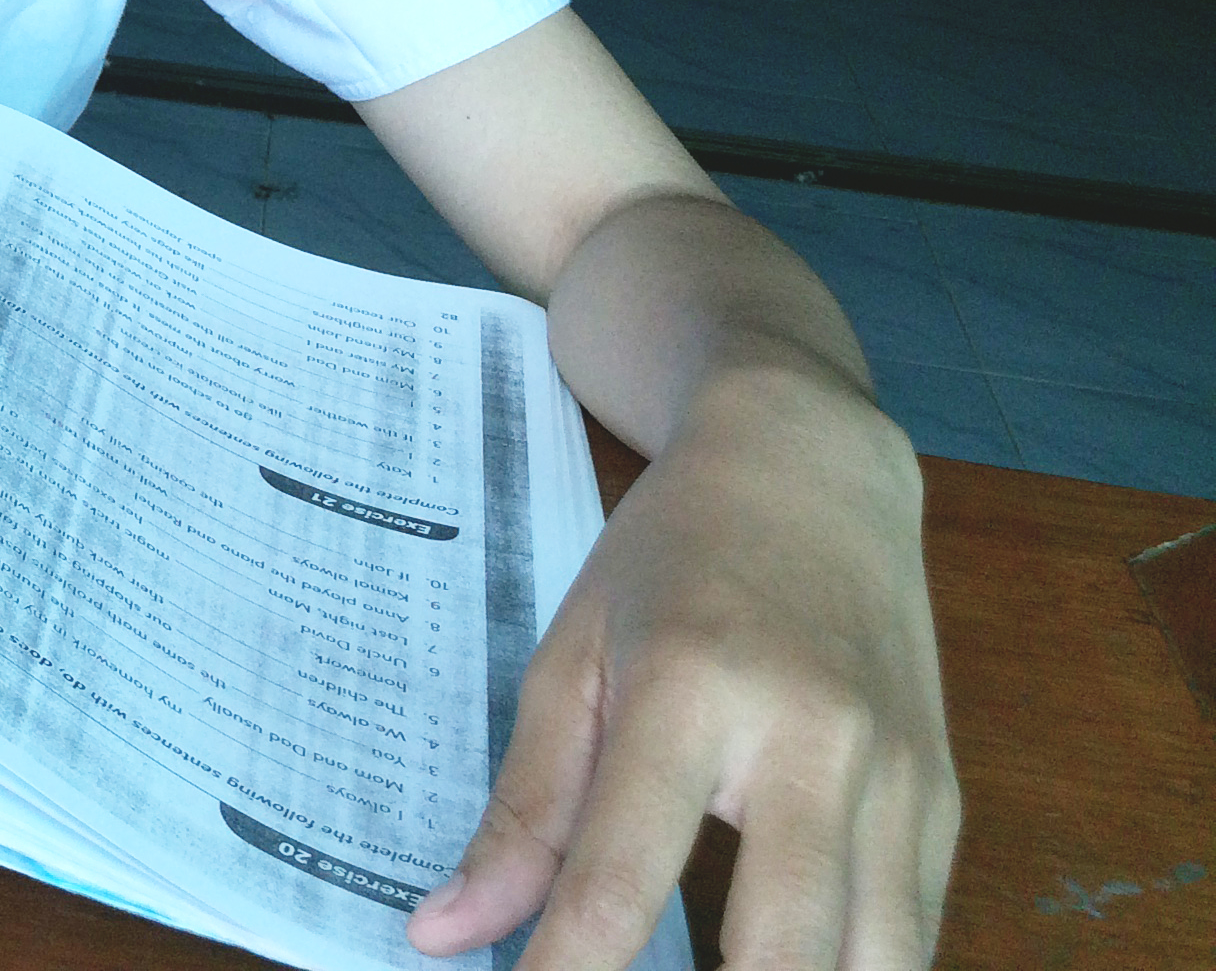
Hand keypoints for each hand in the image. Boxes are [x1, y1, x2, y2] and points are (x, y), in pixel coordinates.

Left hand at [408, 365, 957, 969]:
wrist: (813, 467)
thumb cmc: (672, 555)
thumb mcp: (572, 655)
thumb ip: (523, 810)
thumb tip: (444, 931)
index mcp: (691, 694)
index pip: (620, 879)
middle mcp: (813, 744)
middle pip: (780, 953)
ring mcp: (897, 780)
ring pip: (874, 968)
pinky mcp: (944, 805)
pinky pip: (912, 939)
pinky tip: (788, 969)